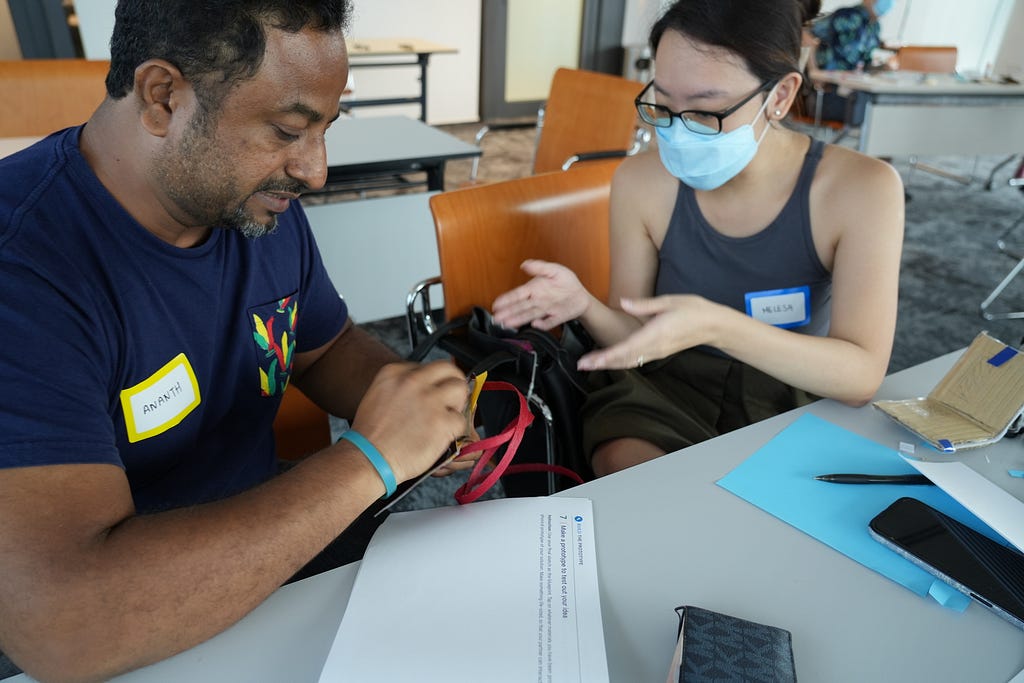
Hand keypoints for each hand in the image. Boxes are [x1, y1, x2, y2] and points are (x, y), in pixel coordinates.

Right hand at [349, 361, 469, 482]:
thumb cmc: (370, 437)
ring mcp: (429, 400)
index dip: (433, 382)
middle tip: (452, 398)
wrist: (368, 460)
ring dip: (458, 403)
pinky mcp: (441, 421)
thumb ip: (400, 388)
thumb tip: (424, 390)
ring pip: (460, 388)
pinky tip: (442, 437)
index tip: (432, 393)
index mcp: (394, 373)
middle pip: (448, 369)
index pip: (427, 367)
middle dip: (453, 382)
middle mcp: (413, 381)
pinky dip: (455, 431)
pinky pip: (461, 420)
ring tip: (449, 416)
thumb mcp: (378, 397)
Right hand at [491, 260, 589, 330]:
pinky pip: (548, 322)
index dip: (507, 299)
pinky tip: (535, 324)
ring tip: (507, 323)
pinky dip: (542, 324)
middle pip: (520, 307)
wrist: (581, 295)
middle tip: (496, 317)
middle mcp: (537, 301)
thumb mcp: (554, 270)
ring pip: (529, 315)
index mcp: (534, 289)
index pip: (518, 294)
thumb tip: (524, 264)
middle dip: (508, 312)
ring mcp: (545, 310)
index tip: (496, 304)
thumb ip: (539, 267)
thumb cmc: (566, 282)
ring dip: (518, 319)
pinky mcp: (555, 318)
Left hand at [577, 295, 717, 369]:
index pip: (626, 348)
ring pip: (630, 361)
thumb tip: (624, 302)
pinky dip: (621, 361)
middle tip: (581, 365)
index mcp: (656, 333)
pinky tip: (610, 360)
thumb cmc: (692, 310)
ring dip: (609, 364)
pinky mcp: (659, 352)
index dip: (607, 356)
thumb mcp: (669, 301)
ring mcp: (657, 352)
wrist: (713, 325)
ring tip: (591, 364)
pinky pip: (637, 360)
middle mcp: (655, 347)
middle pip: (624, 359)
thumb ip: (644, 304)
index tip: (591, 360)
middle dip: (602, 363)